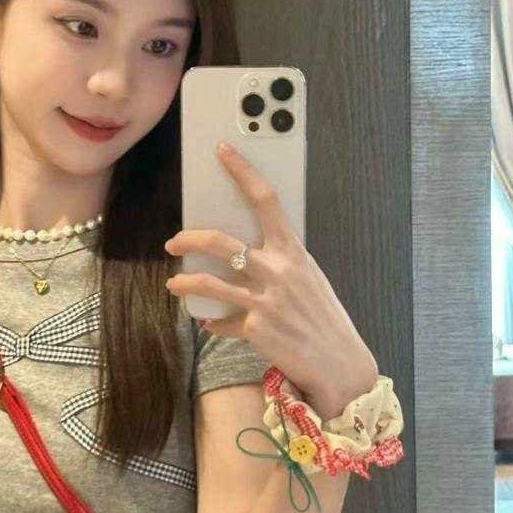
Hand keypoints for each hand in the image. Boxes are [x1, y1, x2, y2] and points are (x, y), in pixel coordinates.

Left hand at [163, 143, 377, 413]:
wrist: (339, 361)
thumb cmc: (322, 317)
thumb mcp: (307, 279)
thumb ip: (279, 264)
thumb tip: (244, 255)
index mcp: (294, 251)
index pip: (266, 200)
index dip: (242, 172)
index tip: (222, 151)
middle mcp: (278, 271)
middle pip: (220, 242)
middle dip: (189, 238)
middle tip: (173, 241)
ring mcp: (265, 301)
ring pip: (209, 284)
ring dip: (185, 283)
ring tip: (174, 284)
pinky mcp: (255, 329)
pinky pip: (222, 321)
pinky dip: (215, 323)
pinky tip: (211, 323)